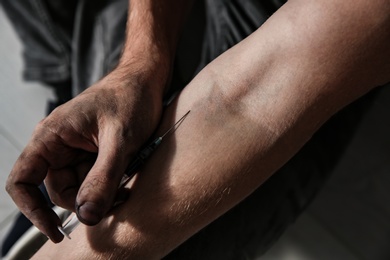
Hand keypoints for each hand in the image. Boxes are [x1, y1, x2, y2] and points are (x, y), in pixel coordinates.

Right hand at [6, 65, 163, 242]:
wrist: (145, 82)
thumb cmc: (130, 98)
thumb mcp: (119, 140)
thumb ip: (103, 178)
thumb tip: (86, 216)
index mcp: (51, 136)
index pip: (23, 180)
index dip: (32, 210)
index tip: (55, 230)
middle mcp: (58, 145)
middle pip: (59, 191)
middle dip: (85, 201)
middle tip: (116, 197)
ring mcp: (76, 150)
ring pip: (80, 188)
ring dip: (101, 194)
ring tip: (126, 183)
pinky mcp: (92, 154)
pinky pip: (94, 180)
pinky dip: (109, 185)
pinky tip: (126, 176)